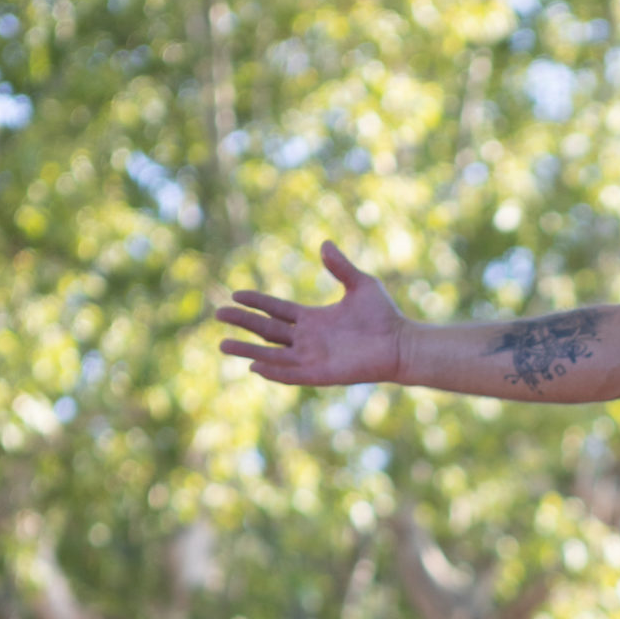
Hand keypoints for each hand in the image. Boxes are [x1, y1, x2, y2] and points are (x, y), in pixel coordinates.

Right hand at [218, 241, 405, 387]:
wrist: (401, 344)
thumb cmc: (384, 316)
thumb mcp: (361, 285)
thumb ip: (340, 267)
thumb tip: (324, 244)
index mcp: (313, 319)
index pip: (276, 310)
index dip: (256, 302)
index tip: (235, 294)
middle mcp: (308, 339)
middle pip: (267, 331)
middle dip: (242, 323)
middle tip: (217, 314)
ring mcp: (313, 358)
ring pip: (273, 355)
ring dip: (248, 351)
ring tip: (223, 345)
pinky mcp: (321, 374)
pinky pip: (292, 375)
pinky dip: (274, 372)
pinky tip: (254, 367)